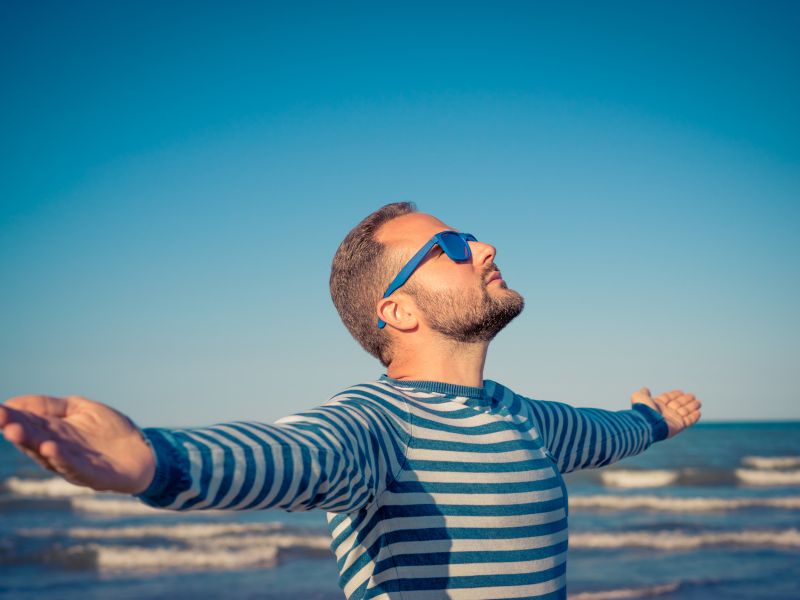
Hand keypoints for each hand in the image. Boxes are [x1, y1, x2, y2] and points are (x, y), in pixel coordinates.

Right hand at [0, 394, 154, 493]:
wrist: (145, 452)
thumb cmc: (111, 431)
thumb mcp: (81, 409)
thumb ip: (51, 406)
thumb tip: (14, 401)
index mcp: (54, 433)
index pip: (29, 423)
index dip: (11, 417)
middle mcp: (59, 450)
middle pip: (33, 440)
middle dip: (16, 430)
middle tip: (1, 419)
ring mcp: (74, 464)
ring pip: (49, 455)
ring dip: (32, 444)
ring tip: (16, 431)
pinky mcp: (94, 476)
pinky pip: (75, 468)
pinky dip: (62, 459)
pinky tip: (51, 448)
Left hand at [631, 388, 700, 438]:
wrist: (646, 423)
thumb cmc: (642, 409)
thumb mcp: (639, 397)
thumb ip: (643, 393)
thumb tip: (645, 389)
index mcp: (657, 405)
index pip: (668, 398)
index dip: (674, 395)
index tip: (681, 391)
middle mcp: (665, 412)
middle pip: (678, 404)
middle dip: (685, 400)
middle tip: (692, 395)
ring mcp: (672, 419)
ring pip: (685, 411)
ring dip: (692, 406)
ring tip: (698, 402)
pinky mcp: (679, 425)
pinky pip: (688, 420)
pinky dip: (694, 417)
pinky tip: (698, 412)